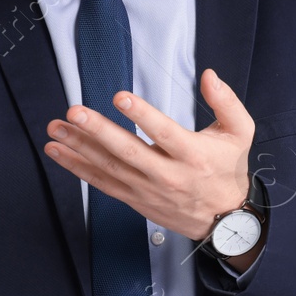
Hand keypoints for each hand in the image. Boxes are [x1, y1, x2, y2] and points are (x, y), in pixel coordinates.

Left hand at [43, 68, 254, 244]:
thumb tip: (208, 75)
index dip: (142, 115)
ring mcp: (149, 189)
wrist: (224, 221)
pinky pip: (102, 184)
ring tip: (56, 129)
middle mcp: (169, 175)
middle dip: (98, 131)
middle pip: (129, 152)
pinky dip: (78, 169)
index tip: (120, 97)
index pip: (165, 133)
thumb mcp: (240, 132)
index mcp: (194, 155)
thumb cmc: (228, 170)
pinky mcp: (135, 199)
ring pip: (110, 168)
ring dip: (79, 148)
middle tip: (74, 113)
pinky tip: (60, 153)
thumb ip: (226, 101)